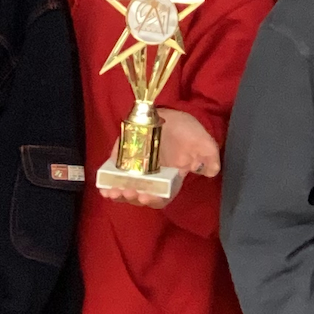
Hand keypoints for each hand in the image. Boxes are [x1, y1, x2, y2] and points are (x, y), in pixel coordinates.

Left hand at [98, 106, 219, 208]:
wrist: (173, 114)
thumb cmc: (189, 131)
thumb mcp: (204, 143)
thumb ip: (209, 156)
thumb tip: (211, 170)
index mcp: (170, 179)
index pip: (161, 195)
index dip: (154, 199)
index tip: (147, 196)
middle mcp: (152, 177)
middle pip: (140, 193)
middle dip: (133, 196)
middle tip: (129, 192)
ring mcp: (136, 167)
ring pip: (125, 185)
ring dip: (118, 191)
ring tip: (113, 192)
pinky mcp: (123, 154)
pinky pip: (114, 170)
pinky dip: (108, 178)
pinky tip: (103, 184)